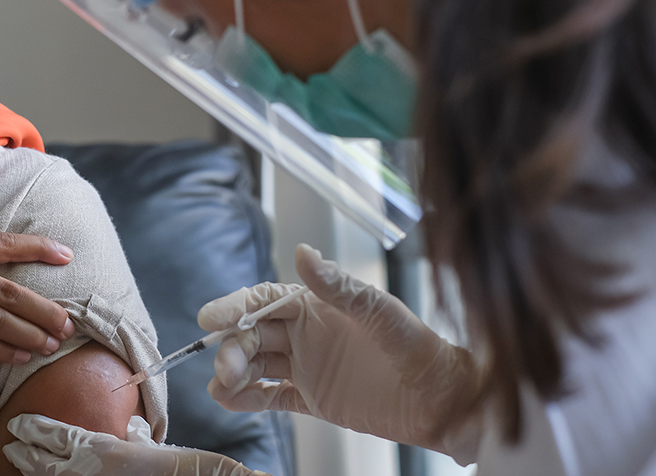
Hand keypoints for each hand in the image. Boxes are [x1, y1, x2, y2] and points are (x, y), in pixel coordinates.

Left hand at [3, 414, 265, 475]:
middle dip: (24, 455)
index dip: (33, 430)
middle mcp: (88, 472)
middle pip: (43, 463)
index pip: (55, 435)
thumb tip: (131, 428)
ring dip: (35, 474)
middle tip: (10, 445)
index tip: (18, 424)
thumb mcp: (153, 447)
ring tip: (21, 467)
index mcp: (99, 449)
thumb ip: (137, 437)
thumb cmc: (178, 466)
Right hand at [198, 244, 482, 465]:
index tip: (211, 316)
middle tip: (226, 367)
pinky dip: (247, 399)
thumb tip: (302, 253)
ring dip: (234, 374)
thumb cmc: (421, 350)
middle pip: (254, 335)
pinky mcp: (312, 400)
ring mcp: (307, 367)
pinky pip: (271, 397)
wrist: (444, 402)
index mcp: (319, 306)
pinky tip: (230, 401)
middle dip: (234, 347)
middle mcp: (307, 334)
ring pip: (256, 366)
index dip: (236, 306)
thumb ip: (339, 287)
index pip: (266, 301)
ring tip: (222, 388)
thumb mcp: (380, 314)